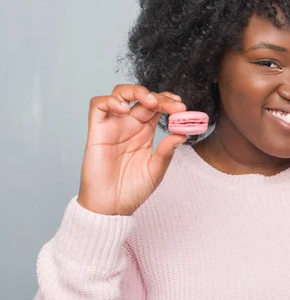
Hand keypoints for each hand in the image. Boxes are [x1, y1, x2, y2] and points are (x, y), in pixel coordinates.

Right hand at [77, 84, 187, 215]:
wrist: (112, 207)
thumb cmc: (132, 190)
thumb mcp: (156, 170)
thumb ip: (167, 151)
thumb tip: (182, 133)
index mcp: (145, 132)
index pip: (157, 107)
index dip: (169, 102)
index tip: (182, 108)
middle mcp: (129, 125)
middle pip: (143, 97)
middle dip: (160, 97)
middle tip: (174, 105)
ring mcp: (113, 126)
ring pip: (120, 94)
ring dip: (137, 91)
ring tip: (151, 103)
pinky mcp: (97, 131)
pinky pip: (98, 106)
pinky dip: (111, 101)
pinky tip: (125, 110)